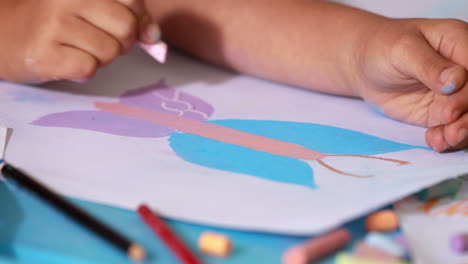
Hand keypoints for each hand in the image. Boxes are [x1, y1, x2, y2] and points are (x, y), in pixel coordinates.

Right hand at [0, 0, 159, 82]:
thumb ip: (129, 15)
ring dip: (100, 57)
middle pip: (127, 28)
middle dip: (120, 42)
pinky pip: (89, 68)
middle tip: (95, 39)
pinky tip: (66, 60)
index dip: (136, 18)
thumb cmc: (55, 21)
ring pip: (111, 51)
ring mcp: (54, 24)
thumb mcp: (91, 8)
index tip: (121, 25)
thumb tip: (155, 35)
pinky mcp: (45, 53)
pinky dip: (83, 70)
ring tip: (76, 48)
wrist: (3, 34)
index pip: (132, 0)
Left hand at [353, 18, 467, 151]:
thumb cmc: (383, 48)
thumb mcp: (402, 51)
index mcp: (459, 42)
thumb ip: (429, 66)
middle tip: (452, 130)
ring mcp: (455, 93)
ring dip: (463, 131)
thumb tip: (456, 80)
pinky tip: (436, 141)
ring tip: (446, 140)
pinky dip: (448, 138)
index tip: (451, 110)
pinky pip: (453, 128)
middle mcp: (464, 69)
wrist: (365, 67)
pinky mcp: (443, 112)